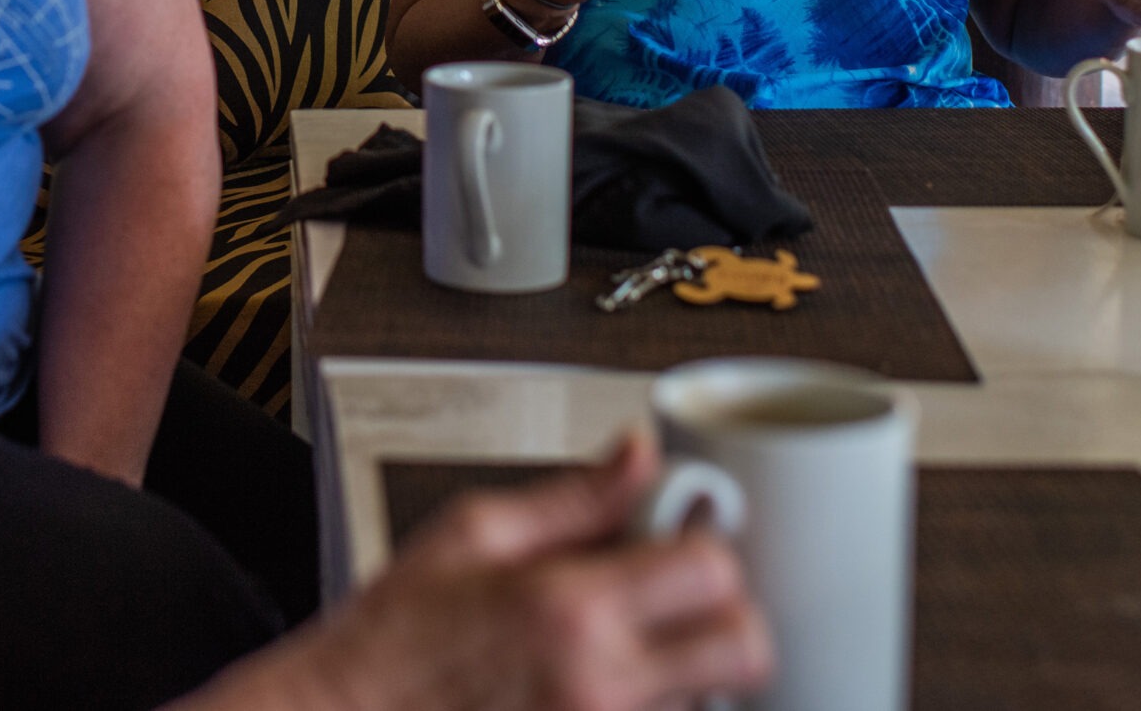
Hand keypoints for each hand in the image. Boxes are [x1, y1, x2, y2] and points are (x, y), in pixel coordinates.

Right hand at [240, 433, 769, 710]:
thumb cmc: (394, 637)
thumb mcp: (472, 533)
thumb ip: (574, 497)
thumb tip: (639, 455)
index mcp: (569, 605)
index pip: (711, 570)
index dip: (710, 546)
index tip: (686, 539)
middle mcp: (598, 680)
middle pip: (745, 650)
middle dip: (733, 618)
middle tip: (692, 602)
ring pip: (714, 699)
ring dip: (695, 670)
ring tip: (638, 648)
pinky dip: (655, 704)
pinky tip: (609, 683)